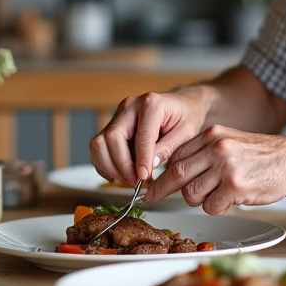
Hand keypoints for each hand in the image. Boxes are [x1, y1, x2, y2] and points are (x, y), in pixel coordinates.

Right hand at [89, 90, 206, 184]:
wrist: (181, 104)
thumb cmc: (186, 116)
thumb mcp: (187, 132)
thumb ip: (168, 148)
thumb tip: (149, 166)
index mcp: (151, 104)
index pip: (141, 136)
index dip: (140, 160)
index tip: (143, 178)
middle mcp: (129, 106)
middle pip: (112, 138)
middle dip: (121, 165)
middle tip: (135, 182)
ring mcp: (118, 114)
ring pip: (99, 143)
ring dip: (110, 166)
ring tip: (128, 179)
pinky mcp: (112, 124)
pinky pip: (98, 147)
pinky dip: (105, 164)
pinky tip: (120, 174)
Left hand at [146, 125, 285, 214]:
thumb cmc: (264, 156)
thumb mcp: (231, 142)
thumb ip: (206, 153)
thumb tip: (177, 173)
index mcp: (212, 135)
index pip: (176, 154)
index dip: (163, 171)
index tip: (153, 182)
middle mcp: (216, 148)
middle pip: (176, 172)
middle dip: (162, 189)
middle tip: (152, 198)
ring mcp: (225, 167)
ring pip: (191, 193)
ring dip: (198, 201)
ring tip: (215, 196)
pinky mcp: (235, 187)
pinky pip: (211, 206)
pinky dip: (216, 208)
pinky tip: (230, 200)